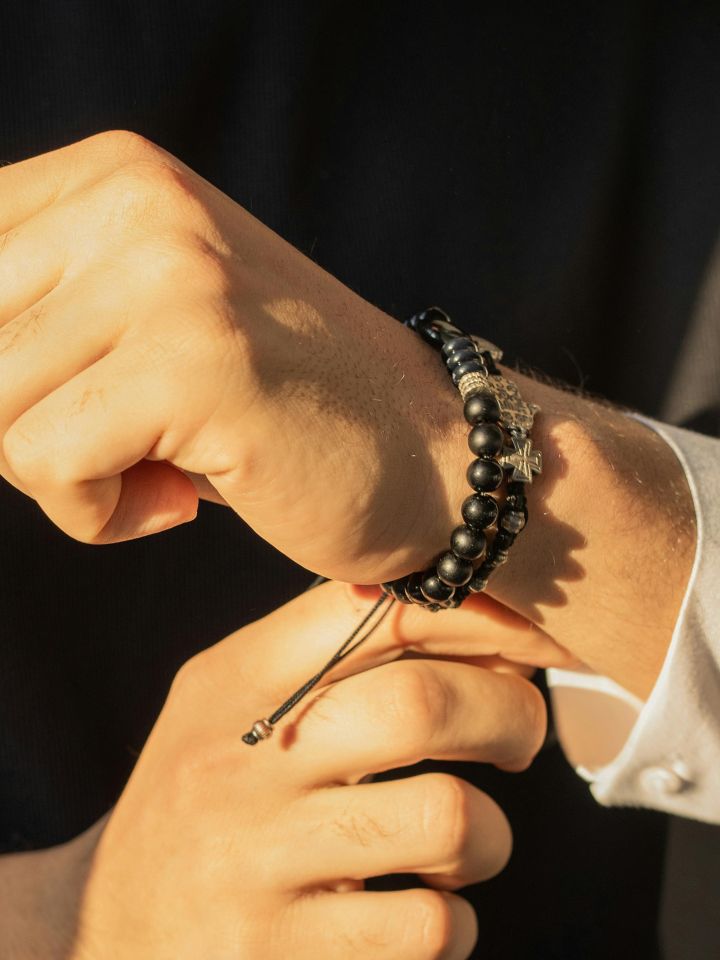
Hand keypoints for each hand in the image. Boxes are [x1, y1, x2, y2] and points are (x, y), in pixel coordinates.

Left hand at [0, 130, 694, 694]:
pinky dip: (98, 516)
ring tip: (166, 470)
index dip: (2, 372)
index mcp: (117, 176)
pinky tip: (184, 499)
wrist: (433, 453)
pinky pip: (46, 465)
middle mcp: (139, 201)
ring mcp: (171, 274)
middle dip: (21, 428)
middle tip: (125, 445)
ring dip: (63, 478)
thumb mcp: (150, 325)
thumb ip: (43, 319)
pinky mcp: (195, 362)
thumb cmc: (283, 411)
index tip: (73, 408)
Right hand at [10, 582, 547, 959]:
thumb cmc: (210, 797)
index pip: (373, 613)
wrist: (116, 929)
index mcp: (234, 682)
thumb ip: (338, 657)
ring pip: (447, 820)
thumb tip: (492, 639)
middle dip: (510, 714)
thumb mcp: (239, 704)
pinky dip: (452, 921)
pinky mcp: (280, 959)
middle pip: (420, 705)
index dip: (479, 617)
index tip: (537, 637)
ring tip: (461, 842)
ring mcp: (256, 866)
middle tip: (520, 737)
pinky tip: (419, 912)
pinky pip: (427, 928)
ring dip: (489, 833)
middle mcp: (238, 764)